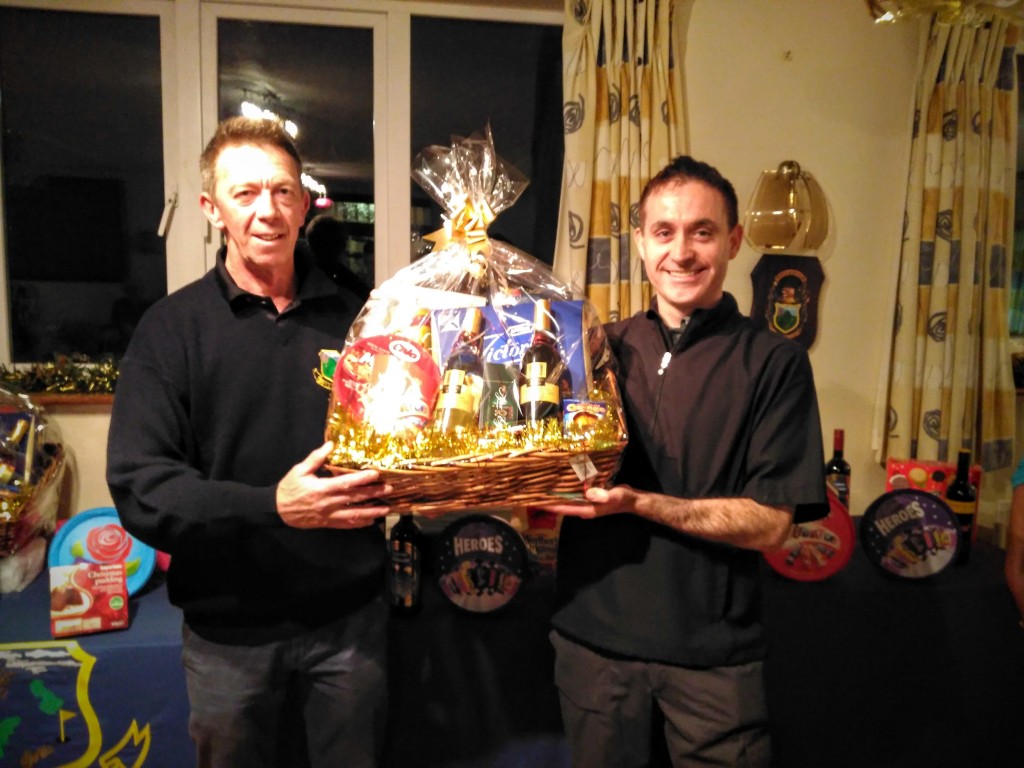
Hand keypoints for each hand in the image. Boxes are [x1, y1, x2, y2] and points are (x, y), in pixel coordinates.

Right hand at [277, 441, 391, 528]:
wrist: (278, 510)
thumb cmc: (289, 488)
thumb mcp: (299, 470)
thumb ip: (316, 458)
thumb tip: (331, 444)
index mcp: (321, 488)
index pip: (346, 483)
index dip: (362, 479)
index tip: (376, 474)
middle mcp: (328, 503)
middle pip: (354, 498)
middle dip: (373, 494)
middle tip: (390, 489)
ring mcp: (329, 515)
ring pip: (354, 514)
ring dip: (371, 512)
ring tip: (386, 508)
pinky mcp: (328, 523)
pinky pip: (346, 524)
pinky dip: (359, 523)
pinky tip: (371, 521)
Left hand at [537, 484, 637, 517]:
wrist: (632, 500)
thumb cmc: (623, 499)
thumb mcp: (615, 496)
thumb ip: (603, 495)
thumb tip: (589, 493)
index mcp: (586, 510)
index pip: (563, 508)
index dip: (548, 504)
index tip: (534, 499)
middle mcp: (582, 507)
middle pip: (561, 504)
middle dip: (548, 498)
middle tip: (531, 488)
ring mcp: (585, 502)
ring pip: (566, 498)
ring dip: (555, 492)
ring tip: (539, 483)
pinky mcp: (588, 495)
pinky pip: (573, 492)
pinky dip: (565, 487)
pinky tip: (557, 479)